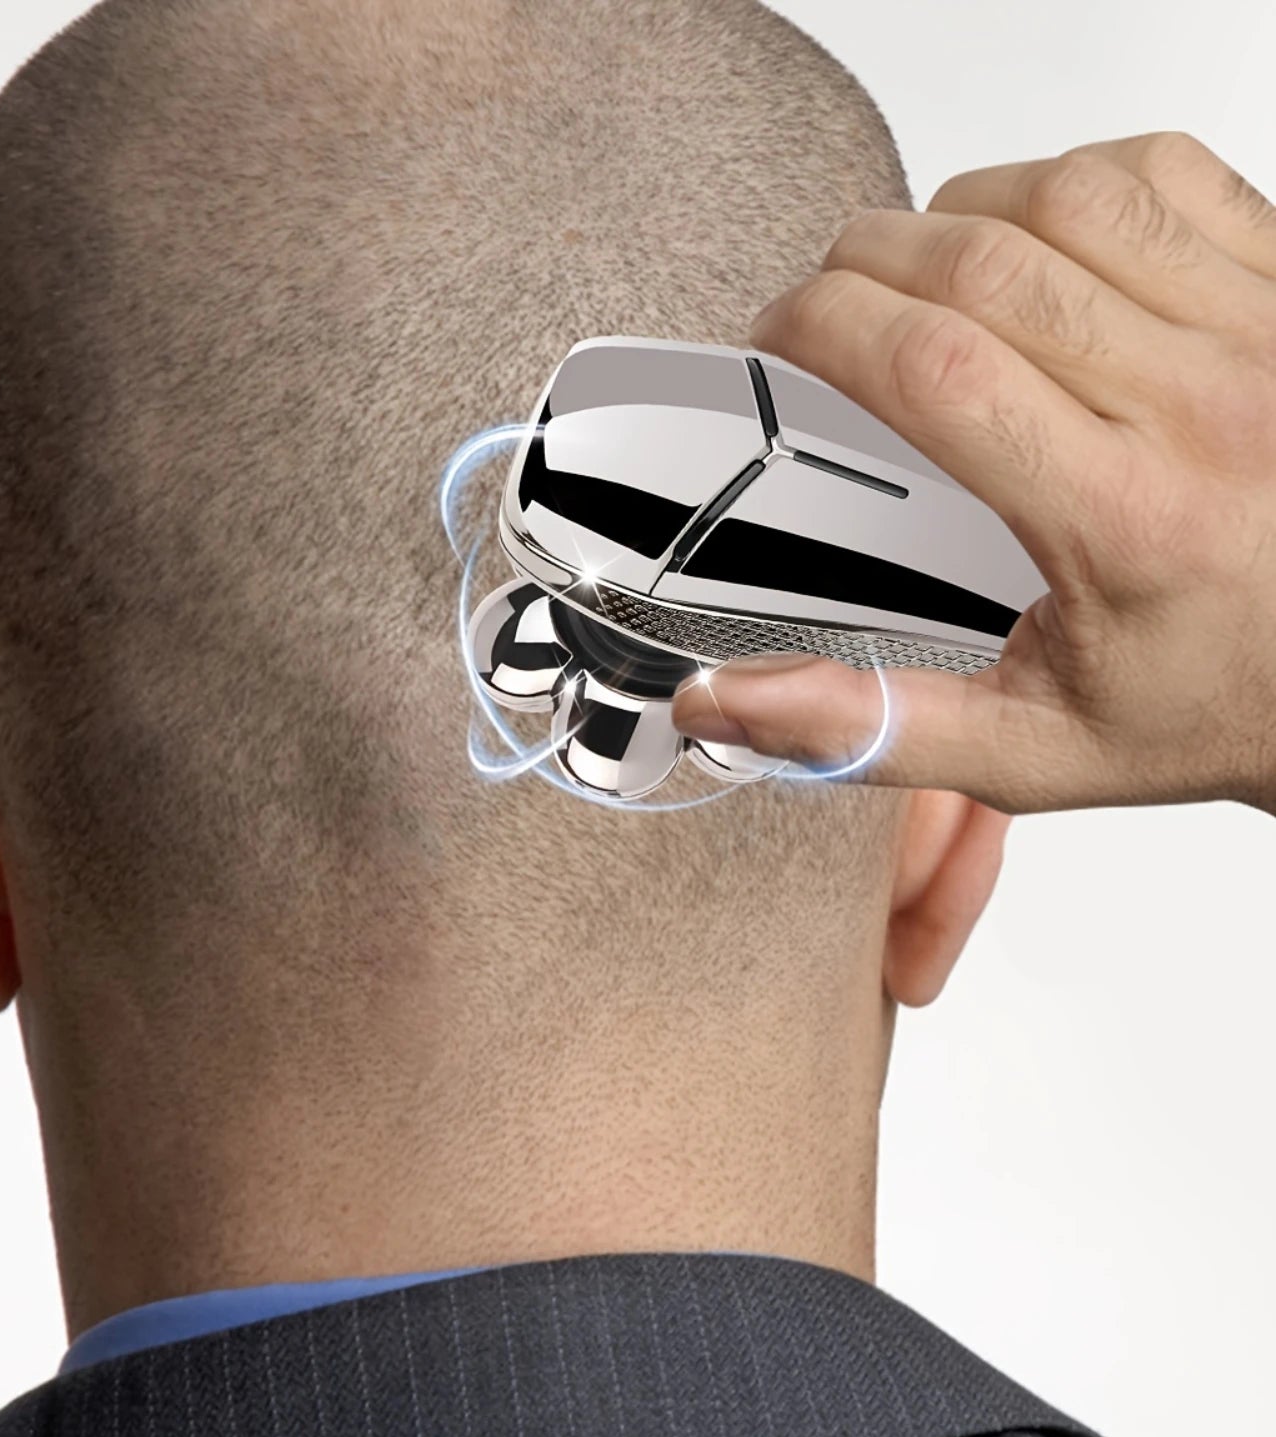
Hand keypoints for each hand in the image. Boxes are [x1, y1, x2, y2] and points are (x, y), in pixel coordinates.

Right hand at [672, 132, 1275, 815]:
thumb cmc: (1216, 703)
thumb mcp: (1030, 752)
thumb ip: (866, 728)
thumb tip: (725, 703)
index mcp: (1124, 523)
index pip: (936, 371)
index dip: (824, 329)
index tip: (776, 340)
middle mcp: (1201, 409)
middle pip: (983, 266)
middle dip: (863, 263)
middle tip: (824, 307)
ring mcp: (1258, 330)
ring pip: (1066, 197)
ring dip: (956, 212)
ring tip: (914, 270)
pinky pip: (1159, 174)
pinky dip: (1063, 182)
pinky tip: (1030, 242)